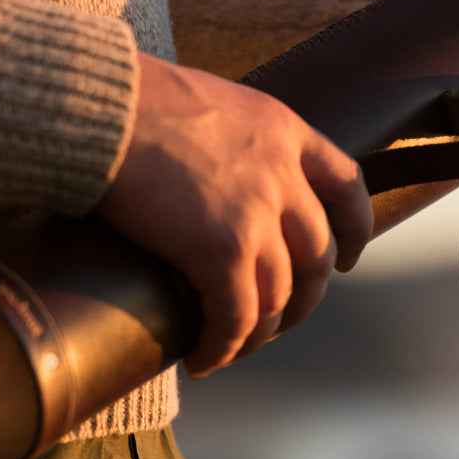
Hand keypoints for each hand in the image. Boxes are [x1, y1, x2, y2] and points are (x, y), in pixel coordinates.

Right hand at [97, 53, 372, 376]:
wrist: (103, 106)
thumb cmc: (139, 100)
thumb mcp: (218, 104)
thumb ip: (242, 141)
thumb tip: (227, 175)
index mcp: (286, 133)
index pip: (347, 187)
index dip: (355, 231)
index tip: (348, 260)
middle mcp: (283, 175)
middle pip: (317, 255)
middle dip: (306, 297)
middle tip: (282, 318)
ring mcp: (258, 214)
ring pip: (280, 295)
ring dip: (261, 331)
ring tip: (236, 345)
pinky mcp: (222, 249)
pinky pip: (237, 316)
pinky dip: (224, 345)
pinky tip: (205, 357)